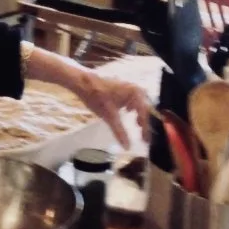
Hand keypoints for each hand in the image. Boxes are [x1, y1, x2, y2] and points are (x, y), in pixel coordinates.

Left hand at [23, 46, 150, 149]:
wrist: (82, 82)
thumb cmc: (96, 96)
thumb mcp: (109, 116)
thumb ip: (119, 131)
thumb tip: (127, 147)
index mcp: (135, 93)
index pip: (145, 114)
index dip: (146, 129)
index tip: (145, 141)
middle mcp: (136, 89)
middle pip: (145, 109)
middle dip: (146, 122)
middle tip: (144, 136)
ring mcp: (129, 87)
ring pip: (140, 104)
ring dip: (141, 115)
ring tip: (139, 126)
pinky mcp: (123, 88)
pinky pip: (134, 100)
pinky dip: (134, 108)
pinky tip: (129, 113)